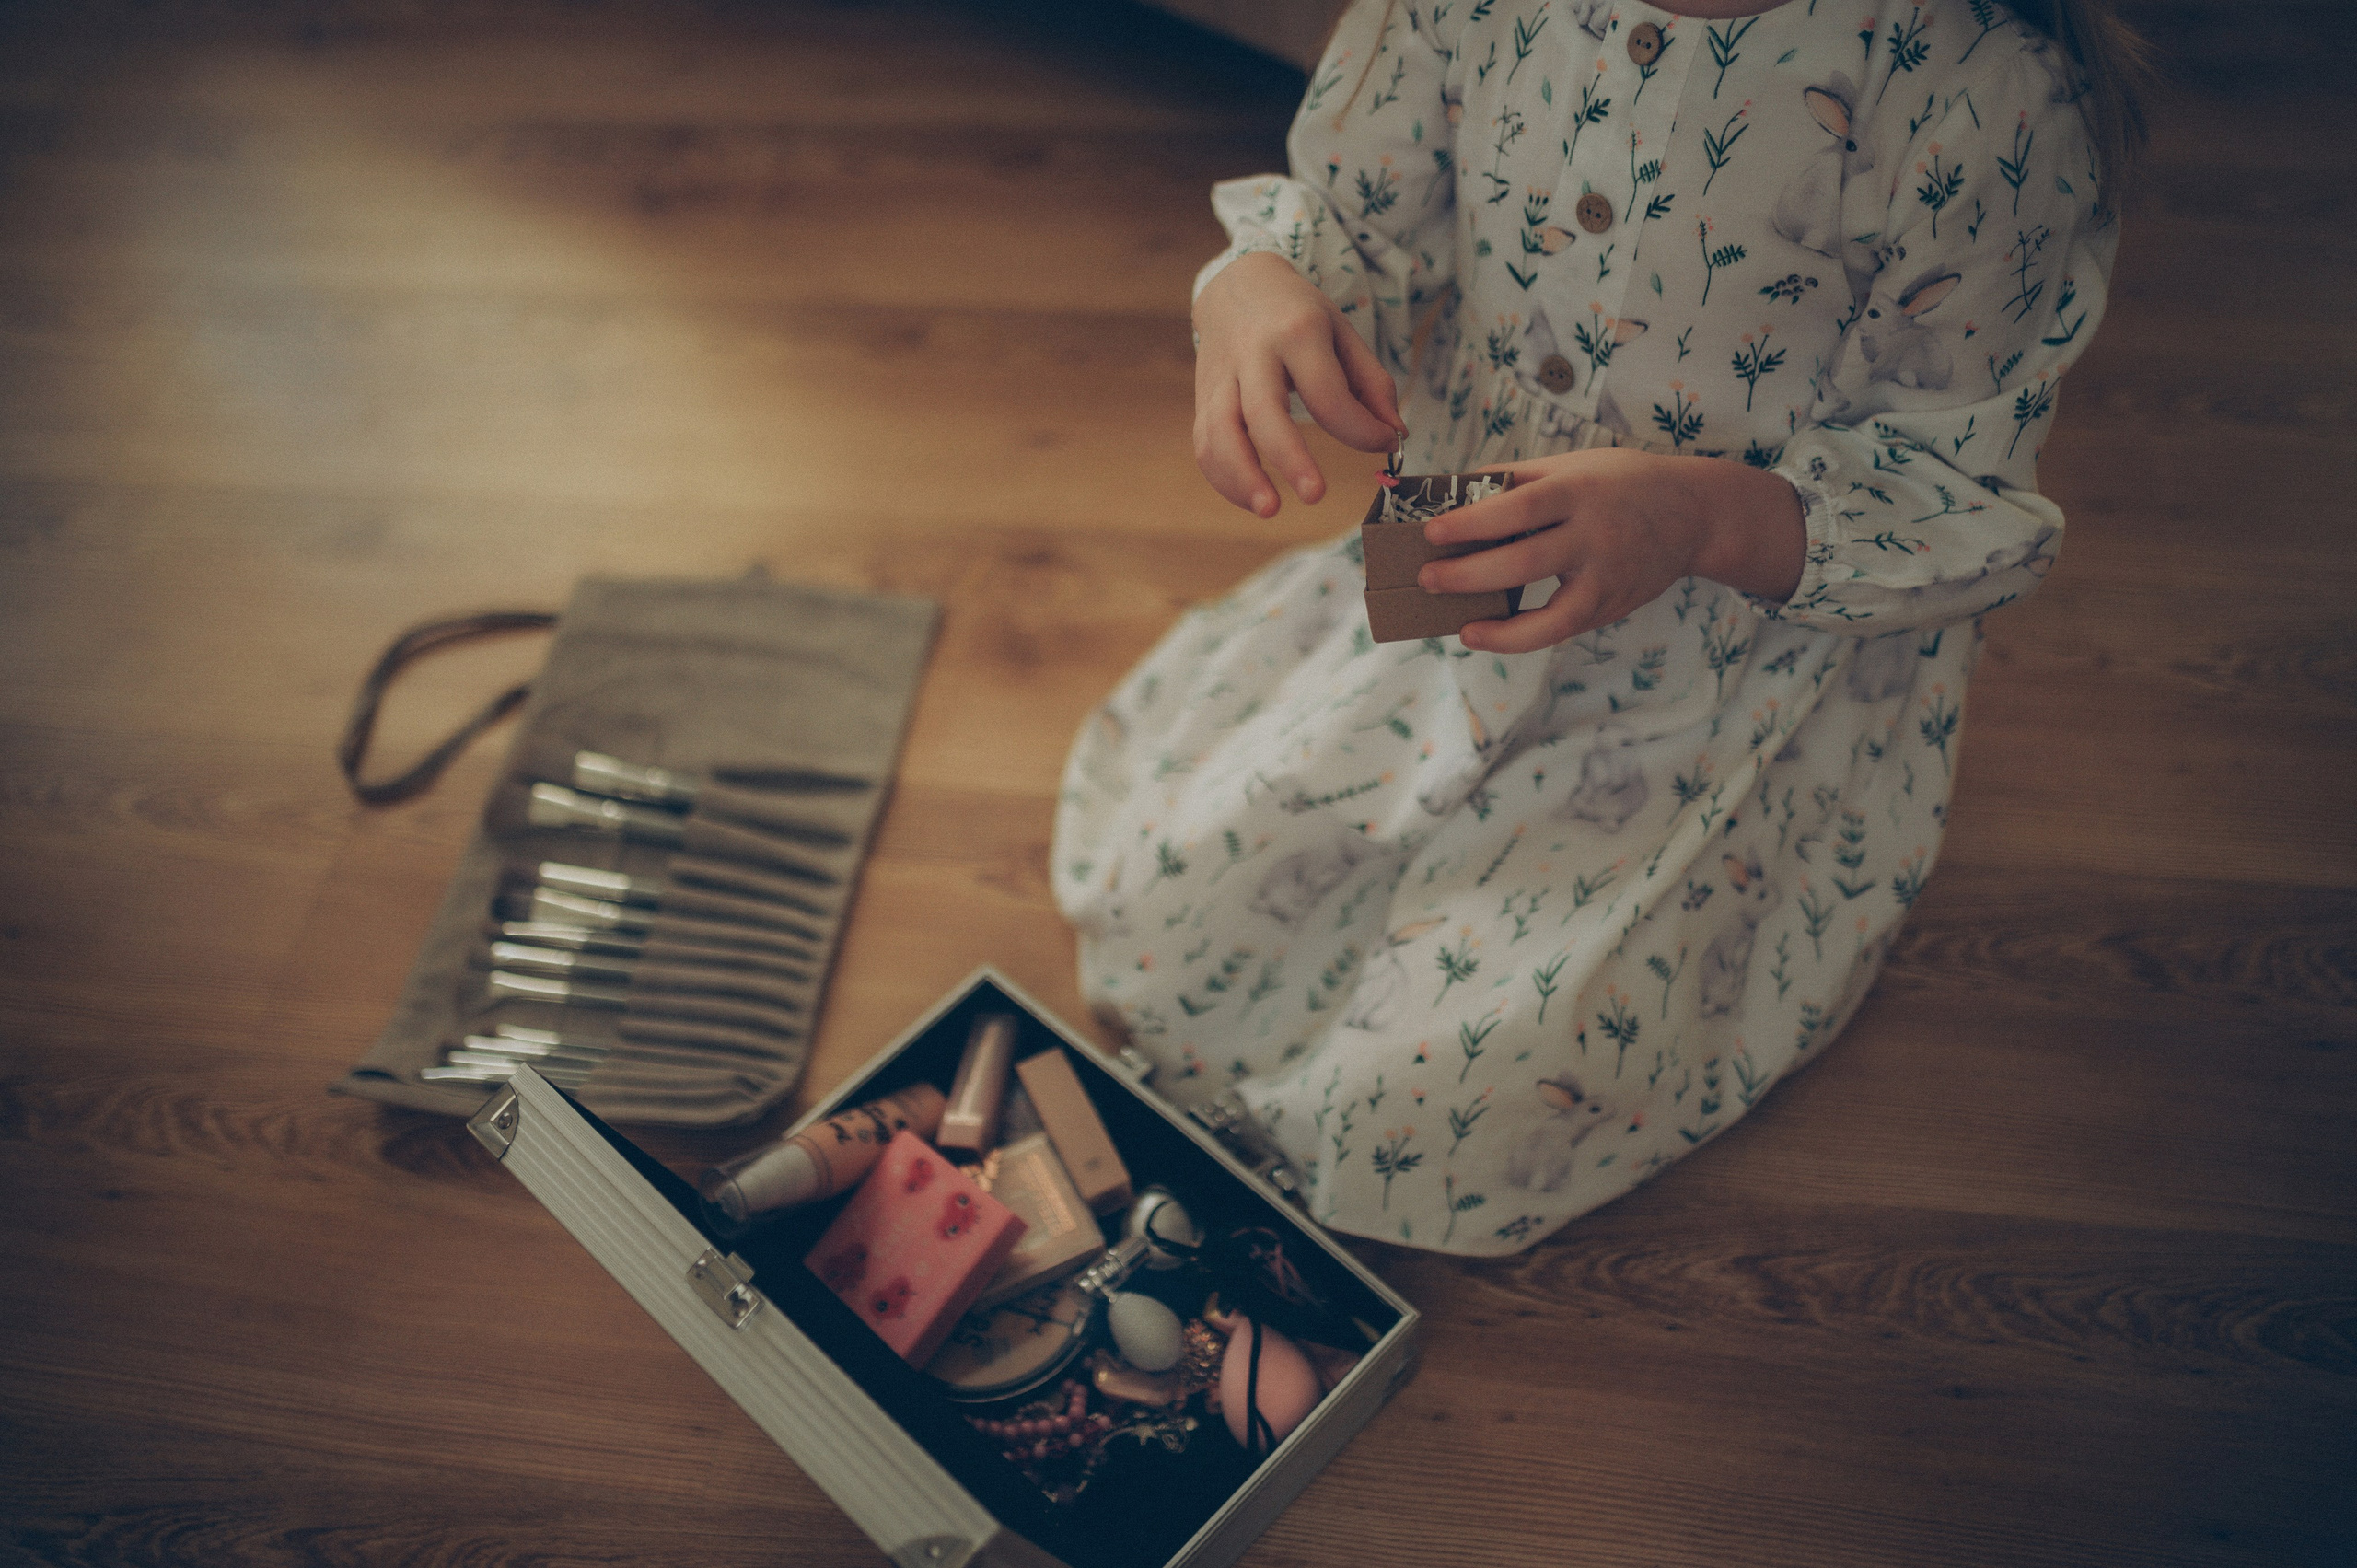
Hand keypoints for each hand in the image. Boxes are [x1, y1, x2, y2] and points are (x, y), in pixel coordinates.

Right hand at [1192, 252, 1405, 516]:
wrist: (1236, 286)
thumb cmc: (1299, 315)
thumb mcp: (1343, 333)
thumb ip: (1372, 384)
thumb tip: (1393, 437)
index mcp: (1297, 333)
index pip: (1327, 393)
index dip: (1359, 429)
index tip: (1384, 446)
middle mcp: (1253, 355)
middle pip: (1263, 412)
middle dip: (1289, 457)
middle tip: (1316, 496)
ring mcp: (1221, 378)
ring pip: (1219, 433)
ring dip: (1240, 477)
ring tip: (1270, 510)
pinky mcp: (1203, 399)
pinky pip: (1205, 445)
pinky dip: (1225, 478)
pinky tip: (1253, 499)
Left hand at [1418, 448, 1807, 653]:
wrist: (1695, 513)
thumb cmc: (1620, 482)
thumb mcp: (1573, 465)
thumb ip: (1518, 479)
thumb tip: (1453, 492)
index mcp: (1580, 490)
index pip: (1520, 507)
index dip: (1473, 522)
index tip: (1431, 532)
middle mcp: (1597, 535)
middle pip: (1527, 562)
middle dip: (1470, 575)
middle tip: (1427, 579)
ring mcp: (1608, 577)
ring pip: (1552, 615)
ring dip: (1501, 628)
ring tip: (1461, 627)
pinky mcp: (1612, 606)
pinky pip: (1562, 629)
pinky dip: (1522, 637)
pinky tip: (1487, 633)